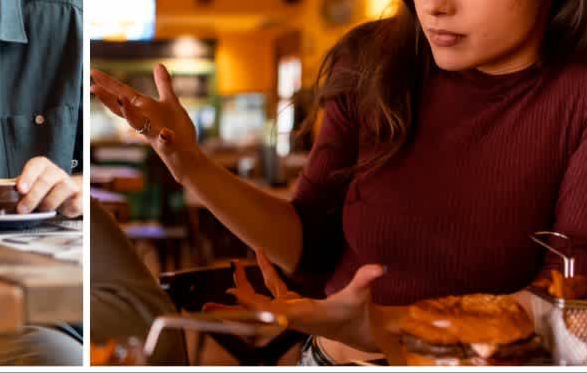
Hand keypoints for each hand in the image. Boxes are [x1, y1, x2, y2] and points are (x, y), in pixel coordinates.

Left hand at [15, 156, 82, 216]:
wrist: (70, 192)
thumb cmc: (44, 190)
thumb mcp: (30, 185)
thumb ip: (20, 187)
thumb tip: (4, 195)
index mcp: (42, 166)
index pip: (35, 166)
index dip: (27, 176)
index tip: (20, 189)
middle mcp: (57, 172)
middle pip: (47, 179)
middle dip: (33, 196)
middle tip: (22, 209)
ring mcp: (70, 184)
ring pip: (63, 188)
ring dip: (49, 202)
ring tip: (41, 210)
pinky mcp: (80, 197)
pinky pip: (75, 202)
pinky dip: (67, 209)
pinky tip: (61, 212)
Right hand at [90, 64, 198, 179]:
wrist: (187, 157)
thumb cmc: (177, 131)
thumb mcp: (170, 103)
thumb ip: (163, 84)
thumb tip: (158, 64)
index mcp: (144, 110)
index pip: (123, 94)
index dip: (108, 84)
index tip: (92, 72)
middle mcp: (144, 121)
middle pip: (123, 108)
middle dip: (108, 98)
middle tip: (92, 87)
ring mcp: (154, 134)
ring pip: (137, 124)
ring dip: (129, 112)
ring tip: (121, 99)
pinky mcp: (168, 146)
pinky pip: (165, 141)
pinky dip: (164, 137)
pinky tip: (165, 133)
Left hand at [202, 247, 385, 351]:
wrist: (358, 332)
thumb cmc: (356, 316)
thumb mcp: (359, 297)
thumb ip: (365, 281)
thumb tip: (379, 267)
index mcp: (300, 314)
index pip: (268, 312)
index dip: (248, 306)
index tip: (230, 298)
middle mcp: (289, 314)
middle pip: (254, 310)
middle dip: (231, 310)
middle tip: (206, 306)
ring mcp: (289, 309)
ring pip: (259, 298)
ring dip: (243, 285)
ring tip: (231, 269)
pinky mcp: (292, 303)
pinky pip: (273, 286)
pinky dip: (265, 271)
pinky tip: (258, 254)